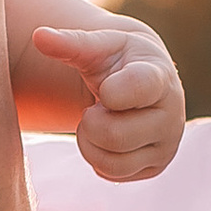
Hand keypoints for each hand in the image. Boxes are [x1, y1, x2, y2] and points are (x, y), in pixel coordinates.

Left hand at [34, 18, 184, 182]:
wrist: (142, 84)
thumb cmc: (117, 61)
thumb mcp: (98, 47)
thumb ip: (71, 42)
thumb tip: (39, 36)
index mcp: (160, 77)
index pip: (139, 88)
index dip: (111, 92)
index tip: (105, 88)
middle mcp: (171, 115)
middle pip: (115, 136)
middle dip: (91, 122)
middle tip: (95, 107)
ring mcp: (166, 145)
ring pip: (111, 162)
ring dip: (90, 142)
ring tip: (98, 120)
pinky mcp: (155, 167)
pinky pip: (112, 175)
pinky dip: (98, 158)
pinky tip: (105, 138)